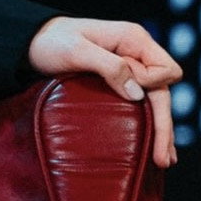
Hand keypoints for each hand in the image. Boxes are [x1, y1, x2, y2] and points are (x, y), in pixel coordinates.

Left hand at [26, 16, 181, 168]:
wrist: (34, 42)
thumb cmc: (53, 41)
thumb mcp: (76, 50)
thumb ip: (108, 66)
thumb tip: (137, 94)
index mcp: (134, 40)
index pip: (165, 69)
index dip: (153, 83)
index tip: (131, 89)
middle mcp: (138, 54)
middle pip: (164, 92)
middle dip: (164, 124)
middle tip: (162, 159)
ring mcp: (131, 70)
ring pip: (156, 102)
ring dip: (160, 131)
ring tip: (163, 161)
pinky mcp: (121, 83)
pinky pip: (142, 105)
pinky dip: (149, 125)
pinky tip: (151, 147)